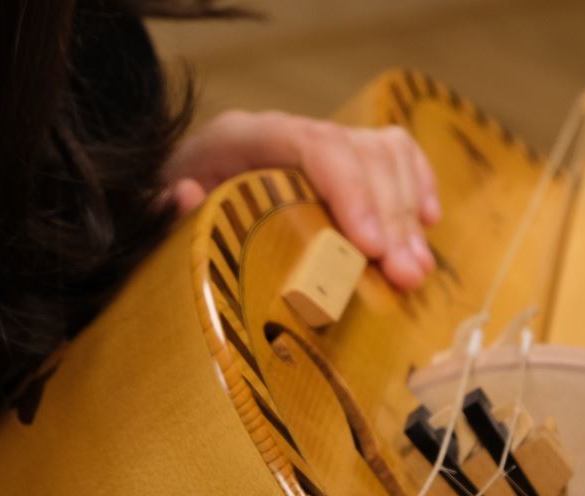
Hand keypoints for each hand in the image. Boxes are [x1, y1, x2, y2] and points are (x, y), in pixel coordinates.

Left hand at [164, 110, 440, 290]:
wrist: (177, 193)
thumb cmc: (171, 212)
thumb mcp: (154, 213)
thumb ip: (166, 210)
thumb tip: (187, 195)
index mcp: (241, 138)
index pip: (311, 145)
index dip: (349, 191)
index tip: (371, 246)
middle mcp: (287, 131)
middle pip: (358, 154)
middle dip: (391, 216)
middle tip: (407, 275)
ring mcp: (319, 142)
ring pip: (384, 155)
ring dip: (409, 213)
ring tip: (417, 270)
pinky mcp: (342, 159)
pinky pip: (396, 155)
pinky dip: (419, 185)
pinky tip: (429, 224)